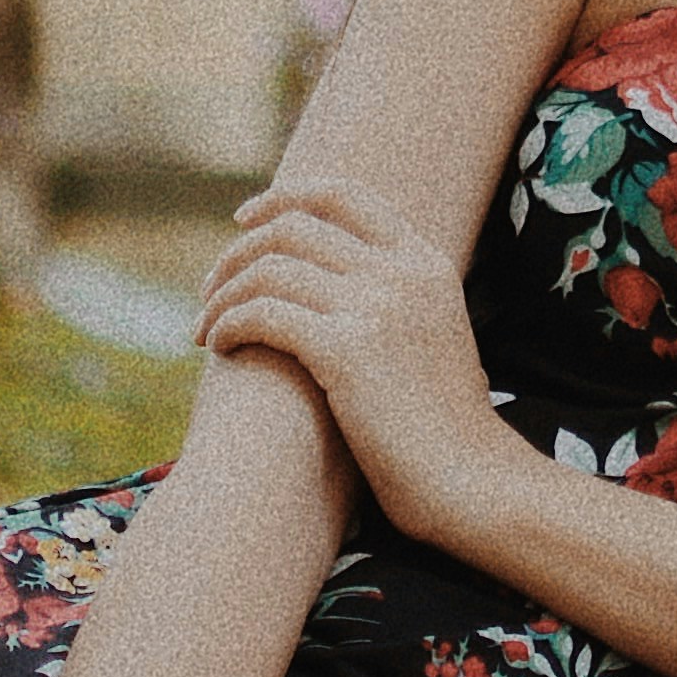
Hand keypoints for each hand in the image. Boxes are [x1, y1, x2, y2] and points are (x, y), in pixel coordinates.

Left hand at [196, 175, 510, 539]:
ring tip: (204, 329)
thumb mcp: (432, 337)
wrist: (472, 481)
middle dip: (237, 254)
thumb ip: (393, 298)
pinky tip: (218, 347)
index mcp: (426, 263)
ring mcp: (376, 306)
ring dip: (222, 296)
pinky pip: (262, 314)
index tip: (243, 219)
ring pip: (268, 269)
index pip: (343, 195)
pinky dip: (227, 324)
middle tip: (210, 291)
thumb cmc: (444, 429)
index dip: (283, 197)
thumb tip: (325, 284)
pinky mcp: (347, 350)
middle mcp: (401, 273)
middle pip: (292, 228)